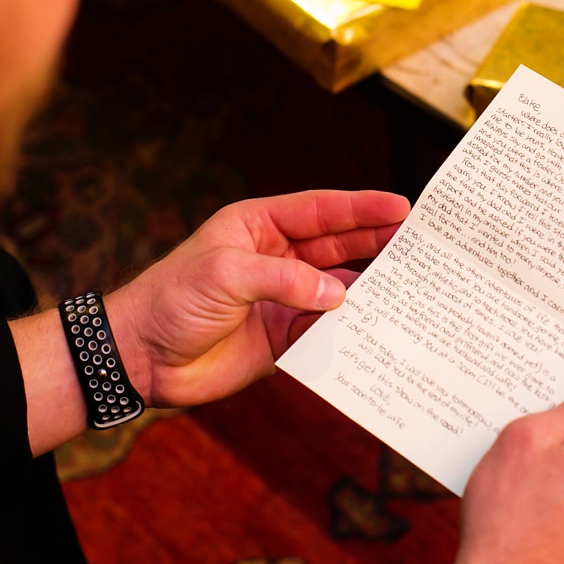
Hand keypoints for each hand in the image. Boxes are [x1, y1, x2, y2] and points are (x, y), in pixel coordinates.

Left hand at [106, 189, 408, 407]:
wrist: (139, 356)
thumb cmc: (169, 300)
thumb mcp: (224, 275)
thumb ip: (283, 281)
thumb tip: (339, 293)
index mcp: (256, 227)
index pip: (319, 211)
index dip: (361, 209)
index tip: (402, 207)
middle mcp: (273, 259)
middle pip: (337, 246)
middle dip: (378, 243)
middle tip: (424, 243)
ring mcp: (279, 299)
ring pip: (337, 288)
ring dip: (371, 288)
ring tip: (416, 286)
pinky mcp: (280, 338)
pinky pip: (325, 331)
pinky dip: (352, 330)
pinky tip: (382, 328)